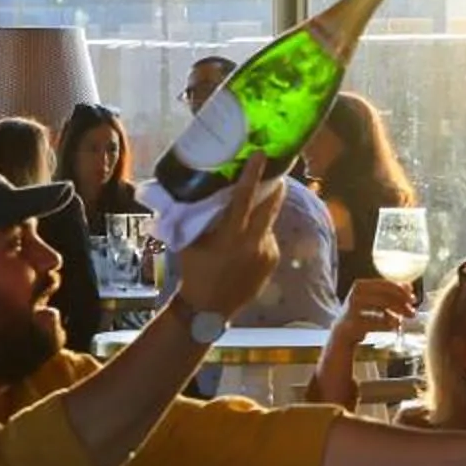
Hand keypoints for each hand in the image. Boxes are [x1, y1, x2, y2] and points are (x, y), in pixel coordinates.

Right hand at [173, 162, 280, 324]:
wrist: (209, 310)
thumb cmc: (194, 273)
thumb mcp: (189, 243)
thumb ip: (196, 219)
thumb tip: (194, 194)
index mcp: (230, 236)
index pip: (244, 198)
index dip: (253, 175)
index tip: (261, 155)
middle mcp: (253, 243)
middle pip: (270, 206)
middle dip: (275, 187)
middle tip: (276, 171)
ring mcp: (266, 253)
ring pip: (267, 224)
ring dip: (260, 217)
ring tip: (247, 218)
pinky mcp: (273, 261)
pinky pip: (267, 240)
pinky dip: (258, 235)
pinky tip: (245, 244)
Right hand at [329, 275, 413, 340]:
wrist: (343, 332)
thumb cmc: (363, 313)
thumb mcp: (375, 299)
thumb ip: (390, 292)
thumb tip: (409, 286)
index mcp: (360, 285)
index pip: (385, 284)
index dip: (401, 291)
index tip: (413, 299)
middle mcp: (354, 295)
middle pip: (384, 297)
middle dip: (401, 304)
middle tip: (412, 313)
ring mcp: (351, 310)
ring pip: (379, 309)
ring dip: (395, 315)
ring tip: (402, 321)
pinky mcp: (352, 325)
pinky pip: (374, 323)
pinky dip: (386, 325)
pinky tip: (393, 327)